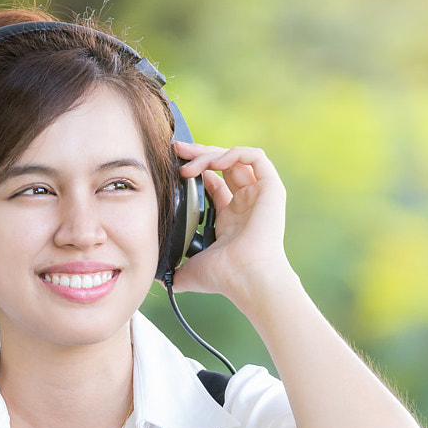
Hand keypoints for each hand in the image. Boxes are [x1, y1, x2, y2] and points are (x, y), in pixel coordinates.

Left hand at [169, 142, 292, 313]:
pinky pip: (254, 157)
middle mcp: (245, 204)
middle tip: (177, 150)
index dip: (194, 171)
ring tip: (190, 164)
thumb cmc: (223, 277)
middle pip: (222, 166)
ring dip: (210, 154)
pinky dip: (233, 153)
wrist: (245, 277)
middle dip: (198, 154)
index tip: (173, 168)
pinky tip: (214, 163)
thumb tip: (156, 277)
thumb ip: (173, 269)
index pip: (213, 183)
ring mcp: (259, 195)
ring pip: (235, 158)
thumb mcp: (189, 271)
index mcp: (229, 218)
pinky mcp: (271, 188)